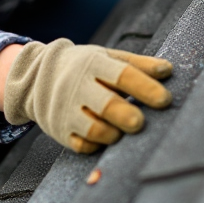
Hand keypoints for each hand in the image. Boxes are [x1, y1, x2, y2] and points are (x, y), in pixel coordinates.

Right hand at [3, 39, 172, 152]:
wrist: (36, 75)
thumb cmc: (82, 66)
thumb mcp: (106, 57)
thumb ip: (137, 64)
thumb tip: (168, 70)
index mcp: (93, 64)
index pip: (123, 75)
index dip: (146, 88)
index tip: (165, 99)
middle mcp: (77, 86)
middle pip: (106, 104)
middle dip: (127, 116)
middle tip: (140, 122)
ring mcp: (66, 110)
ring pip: (94, 129)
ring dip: (114, 133)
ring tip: (123, 130)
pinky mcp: (60, 131)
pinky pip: (82, 145)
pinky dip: (97, 145)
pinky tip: (105, 138)